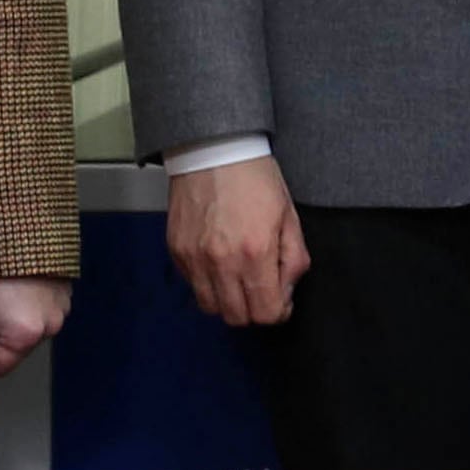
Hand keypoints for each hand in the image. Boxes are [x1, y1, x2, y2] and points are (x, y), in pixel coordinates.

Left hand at [0, 278, 71, 376]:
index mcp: (24, 335)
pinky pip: (41, 312)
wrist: (12, 226)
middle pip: (15, 349)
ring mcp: (61, 309)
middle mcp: (49, 326)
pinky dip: (27, 306)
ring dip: (12, 321)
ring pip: (28, 330)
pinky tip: (14, 288)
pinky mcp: (65, 294)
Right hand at [166, 156, 309, 327]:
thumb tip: (287, 292)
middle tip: (261, 289)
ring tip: (238, 278)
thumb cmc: (254, 179)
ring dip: (228, 301)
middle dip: (253, 309)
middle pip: (236, 317)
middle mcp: (221, 262)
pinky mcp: (176, 251)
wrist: (214, 151)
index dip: (278, 312)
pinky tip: (219, 262)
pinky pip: (192, 285)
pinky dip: (207, 283)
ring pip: (210, 307)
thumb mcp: (289, 217)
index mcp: (256, 253)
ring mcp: (194, 258)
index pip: (265, 313)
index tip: (281, 300)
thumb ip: (293, 260)